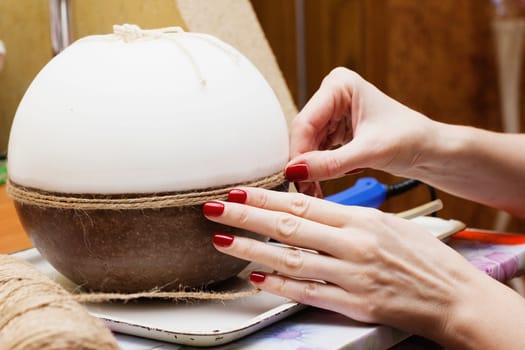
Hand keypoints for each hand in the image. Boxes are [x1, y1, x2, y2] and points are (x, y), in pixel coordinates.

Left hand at [202, 187, 490, 342]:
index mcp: (362, 220)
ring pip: (291, 259)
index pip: (303, 205)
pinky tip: (256, 278)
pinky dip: (279, 285)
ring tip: (223, 242)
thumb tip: (314, 214)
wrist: (453, 297)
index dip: (266, 198)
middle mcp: (353, 245)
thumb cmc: (424, 256)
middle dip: (247, 217)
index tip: (239, 191)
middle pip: (289, 227)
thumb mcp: (389, 223)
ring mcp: (351, 276)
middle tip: (215, 210)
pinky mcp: (353, 304)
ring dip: (253, 250)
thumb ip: (350, 218)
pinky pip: (308, 292)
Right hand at [286, 68, 436, 193]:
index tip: (295, 176)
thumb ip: (331, 163)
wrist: (430, 150)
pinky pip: (317, 151)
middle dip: (304, 163)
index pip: (306, 121)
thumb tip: (297, 171)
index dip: (298, 151)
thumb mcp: (369, 152)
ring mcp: (333, 112)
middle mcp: (333, 95)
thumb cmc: (411, 138)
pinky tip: (320, 183)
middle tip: (303, 188)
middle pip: (304, 134)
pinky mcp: (335, 129)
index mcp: (340, 85)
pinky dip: (318, 168)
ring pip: (308, 144)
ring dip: (310, 169)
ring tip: (313, 190)